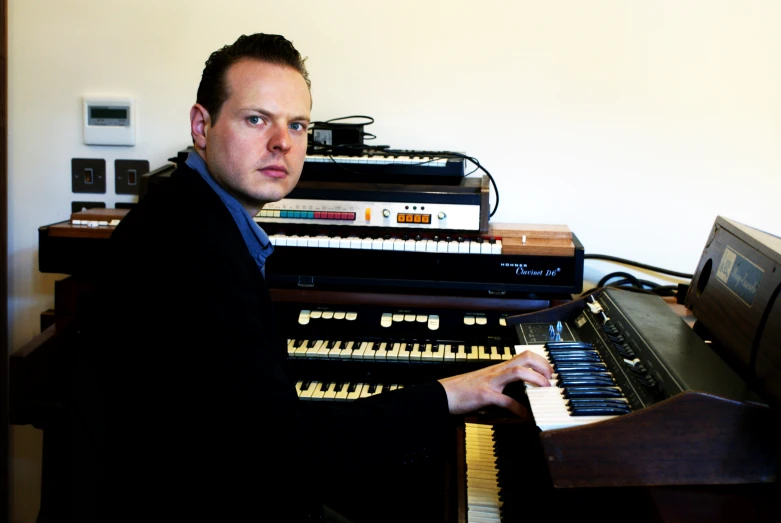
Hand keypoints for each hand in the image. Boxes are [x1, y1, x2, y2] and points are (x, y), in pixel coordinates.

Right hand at [438, 349, 552, 416]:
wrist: (443, 394)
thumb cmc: (463, 389)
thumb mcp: (485, 381)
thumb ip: (501, 383)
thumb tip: (518, 390)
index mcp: (498, 368)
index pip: (523, 355)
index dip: (541, 361)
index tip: (551, 372)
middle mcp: (496, 371)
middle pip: (525, 357)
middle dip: (543, 365)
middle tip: (552, 378)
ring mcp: (491, 382)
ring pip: (517, 371)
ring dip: (536, 379)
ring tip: (545, 389)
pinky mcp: (485, 395)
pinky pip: (506, 401)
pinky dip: (519, 409)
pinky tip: (526, 416)